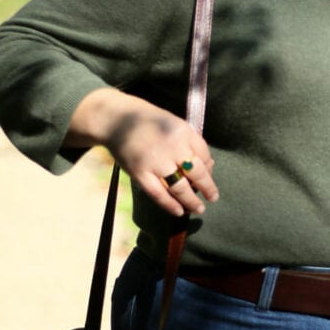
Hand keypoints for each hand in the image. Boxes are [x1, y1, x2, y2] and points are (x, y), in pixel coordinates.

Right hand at [66, 88, 218, 216]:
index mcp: (183, 132)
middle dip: (208, 188)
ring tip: (199, 208)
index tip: (209, 176)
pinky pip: (158, 194)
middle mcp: (172, 146)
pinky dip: (170, 205)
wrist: (116, 118)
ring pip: (180, 188)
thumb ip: (191, 143)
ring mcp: (155, 161)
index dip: (209, 168)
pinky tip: (179, 212)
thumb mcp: (174, 124)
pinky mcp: (140, 172)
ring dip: (192, 201)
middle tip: (213, 198)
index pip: (204, 155)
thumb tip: (209, 166)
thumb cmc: (149, 122)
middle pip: (197, 173)